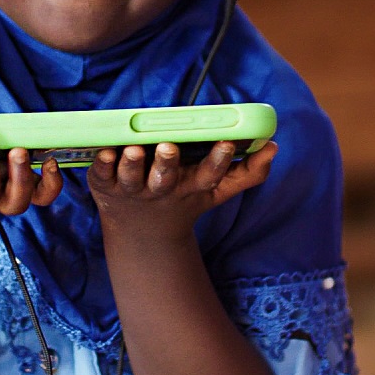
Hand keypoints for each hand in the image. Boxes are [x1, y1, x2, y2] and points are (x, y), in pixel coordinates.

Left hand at [88, 140, 276, 243]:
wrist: (141, 230)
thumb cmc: (182, 198)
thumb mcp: (215, 190)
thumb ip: (247, 171)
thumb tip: (273, 146)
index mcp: (190, 187)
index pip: (209, 174)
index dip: (218, 160)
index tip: (226, 143)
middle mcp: (161, 189)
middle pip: (165, 178)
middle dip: (167, 162)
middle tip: (168, 146)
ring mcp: (131, 190)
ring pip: (131, 178)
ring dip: (132, 164)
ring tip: (133, 149)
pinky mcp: (105, 186)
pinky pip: (101, 176)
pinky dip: (101, 165)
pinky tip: (103, 151)